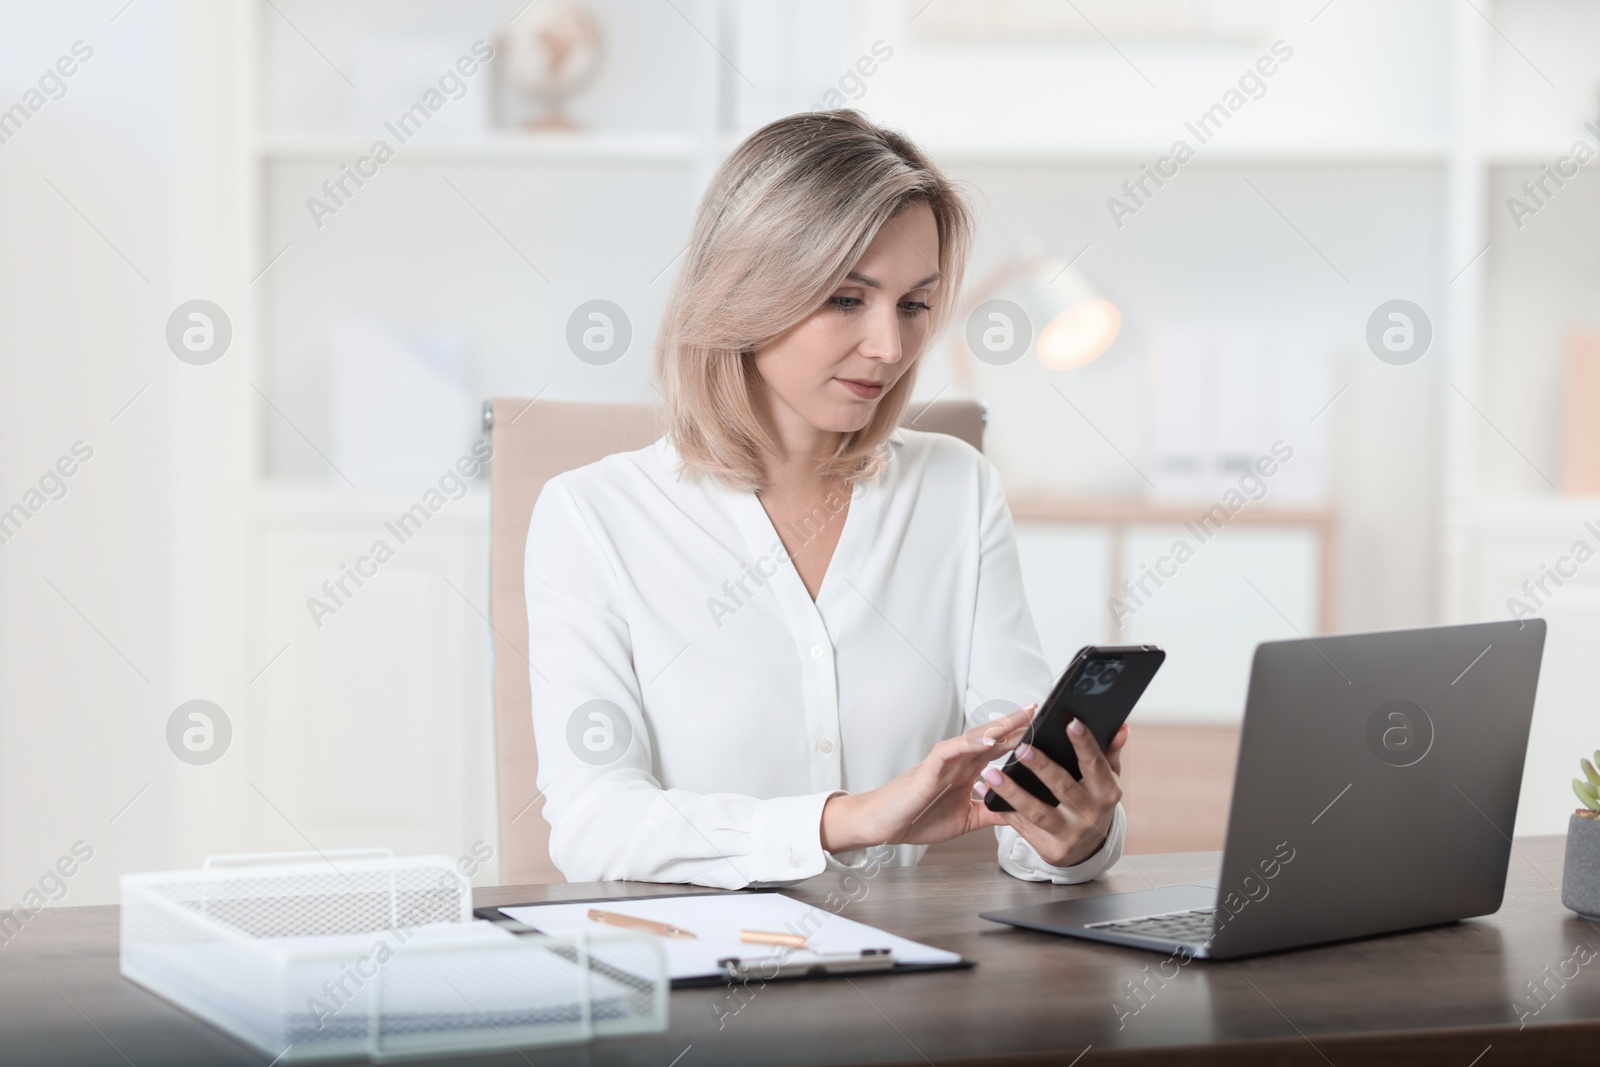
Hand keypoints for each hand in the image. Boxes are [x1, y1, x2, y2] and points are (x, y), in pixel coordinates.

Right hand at [821, 705, 1035, 851]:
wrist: (884, 824)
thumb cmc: (918, 818)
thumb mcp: (966, 820)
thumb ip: (991, 813)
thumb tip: (1020, 815)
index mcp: (967, 771)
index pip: (998, 748)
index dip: (1020, 737)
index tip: (1043, 728)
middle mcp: (958, 761)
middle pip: (992, 736)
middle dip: (1016, 724)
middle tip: (1039, 709)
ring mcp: (945, 761)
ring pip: (976, 737)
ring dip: (999, 727)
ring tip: (1022, 717)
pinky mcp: (930, 767)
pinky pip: (953, 750)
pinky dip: (971, 743)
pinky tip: (990, 741)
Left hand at [976, 720, 1129, 867]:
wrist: (1087, 848)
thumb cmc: (1093, 800)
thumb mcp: (1105, 779)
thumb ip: (1109, 752)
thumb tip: (1121, 729)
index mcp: (1107, 793)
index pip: (1095, 765)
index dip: (1084, 744)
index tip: (1070, 722)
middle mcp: (1090, 815)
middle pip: (1063, 787)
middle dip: (1041, 766)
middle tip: (1021, 747)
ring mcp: (1070, 835)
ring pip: (1037, 811)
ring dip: (1012, 791)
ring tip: (992, 773)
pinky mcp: (1050, 850)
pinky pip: (1022, 827)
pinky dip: (1003, 810)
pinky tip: (986, 794)